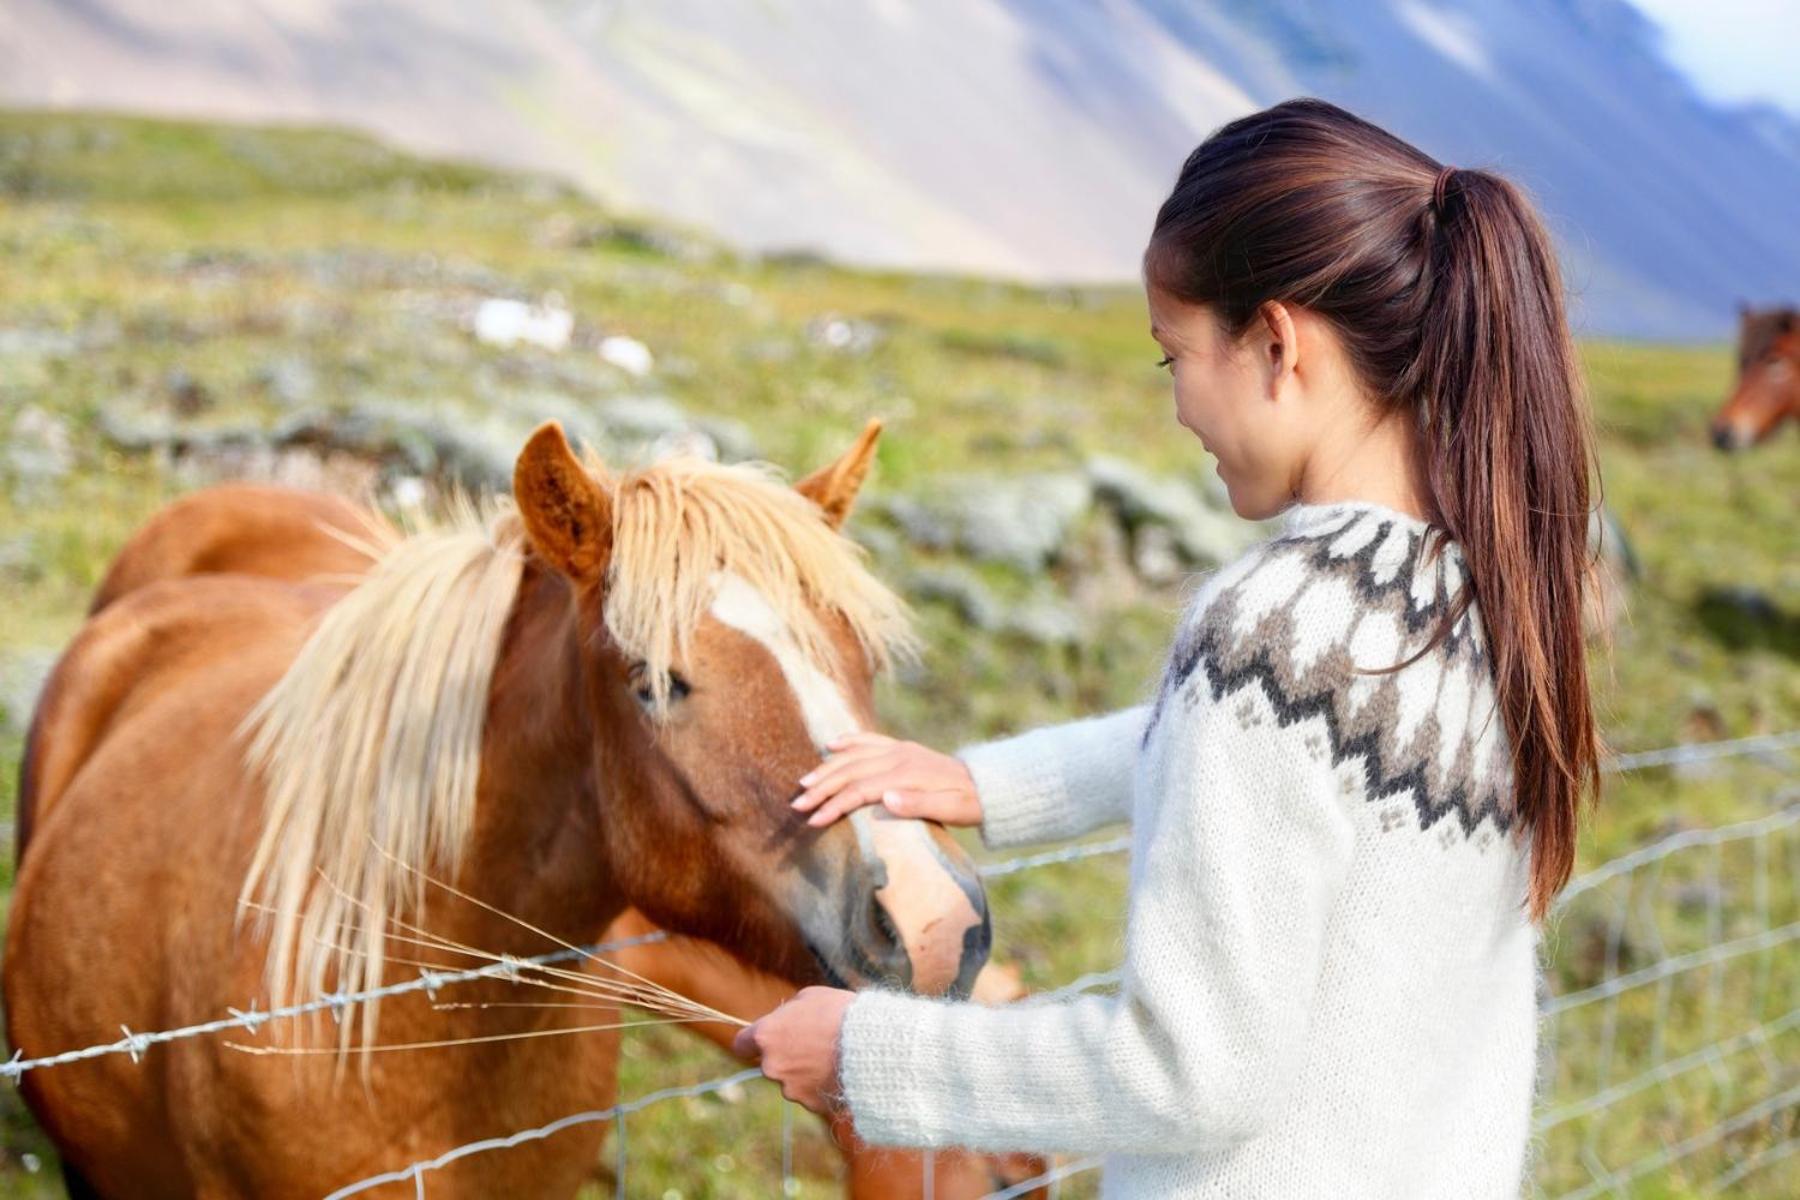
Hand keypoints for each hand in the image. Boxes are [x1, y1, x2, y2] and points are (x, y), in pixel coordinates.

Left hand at [731, 986, 855, 1114]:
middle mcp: (771, 1066)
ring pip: (792, 1080)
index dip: (751, 1042)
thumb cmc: (840, 1014)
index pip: (741, 1044)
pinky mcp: (811, 1104)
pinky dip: (821, 1086)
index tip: (762, 1041)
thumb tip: (785, 1021)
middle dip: (787, 1056)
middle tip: (814, 1043)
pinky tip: (840, 1071)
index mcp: (767, 1035)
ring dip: (806, 1071)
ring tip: (834, 1056)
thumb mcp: (810, 997)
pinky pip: (812, 1094)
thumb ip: (789, 1012)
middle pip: (771, 1063)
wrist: (870, 1047)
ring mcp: (790, 1089)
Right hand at [790, 732, 983, 828]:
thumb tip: (884, 799)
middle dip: (821, 788)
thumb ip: (916, 805)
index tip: (814, 820)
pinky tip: (832, 744)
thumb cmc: (967, 804)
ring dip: (827, 768)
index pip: (859, 790)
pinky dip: (850, 741)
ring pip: (854, 755)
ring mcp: (899, 749)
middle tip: (797, 804)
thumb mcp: (948, 811)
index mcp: (905, 774)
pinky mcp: (903, 748)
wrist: (987, 785)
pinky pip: (870, 740)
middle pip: (849, 772)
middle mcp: (897, 757)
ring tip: (805, 782)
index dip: (834, 805)